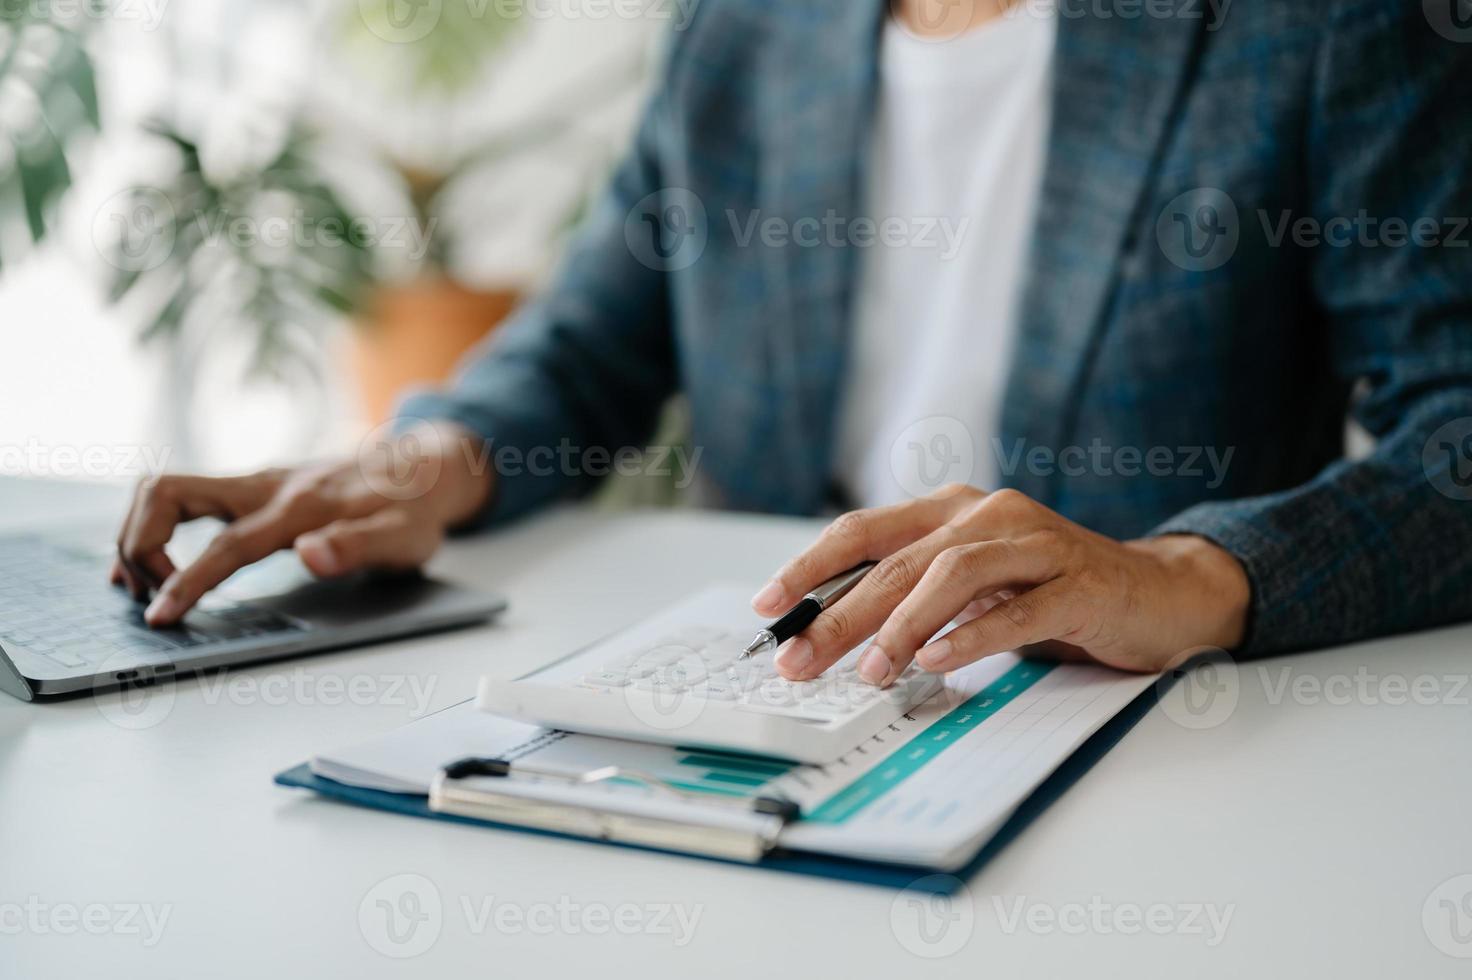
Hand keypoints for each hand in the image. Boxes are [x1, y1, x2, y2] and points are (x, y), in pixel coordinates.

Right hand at [113, 422, 493, 626]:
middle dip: (139, 543)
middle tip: (147, 595)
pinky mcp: (252, 486)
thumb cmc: (413, 508)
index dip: (187, 580)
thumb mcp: (404, 538)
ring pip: (168, 489)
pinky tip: (152, 560)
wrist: (424, 465)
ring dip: (138, 531)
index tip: (159, 616)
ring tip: (138, 583)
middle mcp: (267, 485)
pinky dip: (154, 524)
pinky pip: (184, 496)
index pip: (228, 543)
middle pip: (169, 492)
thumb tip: (310, 555)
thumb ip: (357, 547)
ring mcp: (256, 482)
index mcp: (300, 506)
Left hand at [751, 485, 1249, 684]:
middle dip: (838, 615)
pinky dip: (974, 636)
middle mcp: (989, 515)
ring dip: (902, 625)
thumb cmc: (1052, 593)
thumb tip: (831, 639)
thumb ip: (914, 599)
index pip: (863, 532)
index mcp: (953, 511)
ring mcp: (1037, 544)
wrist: (1159, 593)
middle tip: (798, 661)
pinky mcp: (1078, 583)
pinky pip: (1019, 609)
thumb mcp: (973, 589)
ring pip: (952, 575)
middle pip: (897, 562)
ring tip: (868, 671)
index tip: (766, 607)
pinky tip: (938, 662)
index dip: (809, 567)